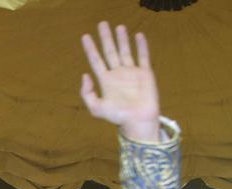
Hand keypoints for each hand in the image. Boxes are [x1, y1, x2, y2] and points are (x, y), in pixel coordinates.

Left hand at [80, 22, 160, 141]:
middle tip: (102, 23)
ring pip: (125, 51)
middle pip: (110, 51)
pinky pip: (143, 56)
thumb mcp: (96, 108)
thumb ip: (87, 93)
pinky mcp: (145, 73)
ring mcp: (132, 72)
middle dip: (106, 38)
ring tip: (119, 26)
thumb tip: (85, 75)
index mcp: (105, 81)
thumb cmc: (117, 117)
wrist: (138, 121)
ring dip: (122, 39)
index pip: (96, 60)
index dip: (90, 49)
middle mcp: (118, 74)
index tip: (85, 36)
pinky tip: (138, 35)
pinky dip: (141, 46)